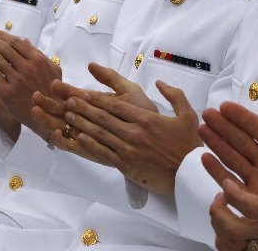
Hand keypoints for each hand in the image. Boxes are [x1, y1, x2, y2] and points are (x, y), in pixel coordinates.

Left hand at [0, 26, 61, 137]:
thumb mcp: (54, 70)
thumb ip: (38, 55)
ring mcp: (16, 80)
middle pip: (3, 47)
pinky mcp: (7, 92)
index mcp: (38, 60)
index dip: (2, 34)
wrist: (50, 115)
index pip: (15, 42)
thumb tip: (24, 41)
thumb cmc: (53, 92)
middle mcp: (26, 67)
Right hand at [32, 63, 160, 161]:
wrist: (157, 136)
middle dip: (48, 105)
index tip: (52, 84)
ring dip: (48, 121)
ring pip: (61, 128)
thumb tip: (90, 65)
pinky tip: (56, 133)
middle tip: (35, 97)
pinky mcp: (90, 151)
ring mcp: (86, 136)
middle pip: (61, 112)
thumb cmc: (143, 112)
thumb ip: (110, 78)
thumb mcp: (128, 90)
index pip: (72, 96)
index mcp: (93, 104)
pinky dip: (62, 142)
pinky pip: (72, 148)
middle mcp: (86, 120)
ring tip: (36, 112)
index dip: (61, 91)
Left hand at [46, 75, 200, 193]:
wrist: (191, 174)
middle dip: (83, 107)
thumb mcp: (188, 115)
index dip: (95, 99)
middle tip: (66, 100)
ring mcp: (129, 149)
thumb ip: (174, 95)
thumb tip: (160, 83)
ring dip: (82, 124)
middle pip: (103, 117)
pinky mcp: (127, 165)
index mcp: (146, 118)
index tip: (81, 92)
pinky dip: (90, 145)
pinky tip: (79, 138)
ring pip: (100, 134)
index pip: (115, 105)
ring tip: (67, 115)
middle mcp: (134, 132)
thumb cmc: (189, 144)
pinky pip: (104, 153)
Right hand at [200, 102, 257, 194]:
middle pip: (240, 140)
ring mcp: (255, 178)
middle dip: (222, 125)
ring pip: (231, 156)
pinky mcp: (247, 195)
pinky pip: (228, 179)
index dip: (241, 117)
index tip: (224, 106)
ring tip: (202, 129)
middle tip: (207, 114)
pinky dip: (215, 169)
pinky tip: (205, 157)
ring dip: (215, 142)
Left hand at [210, 180, 257, 250]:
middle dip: (218, 214)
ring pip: (235, 244)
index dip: (234, 196)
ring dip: (220, 227)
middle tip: (218, 197)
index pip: (252, 207)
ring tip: (220, 207)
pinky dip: (227, 241)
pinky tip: (225, 225)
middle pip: (236, 230)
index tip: (226, 184)